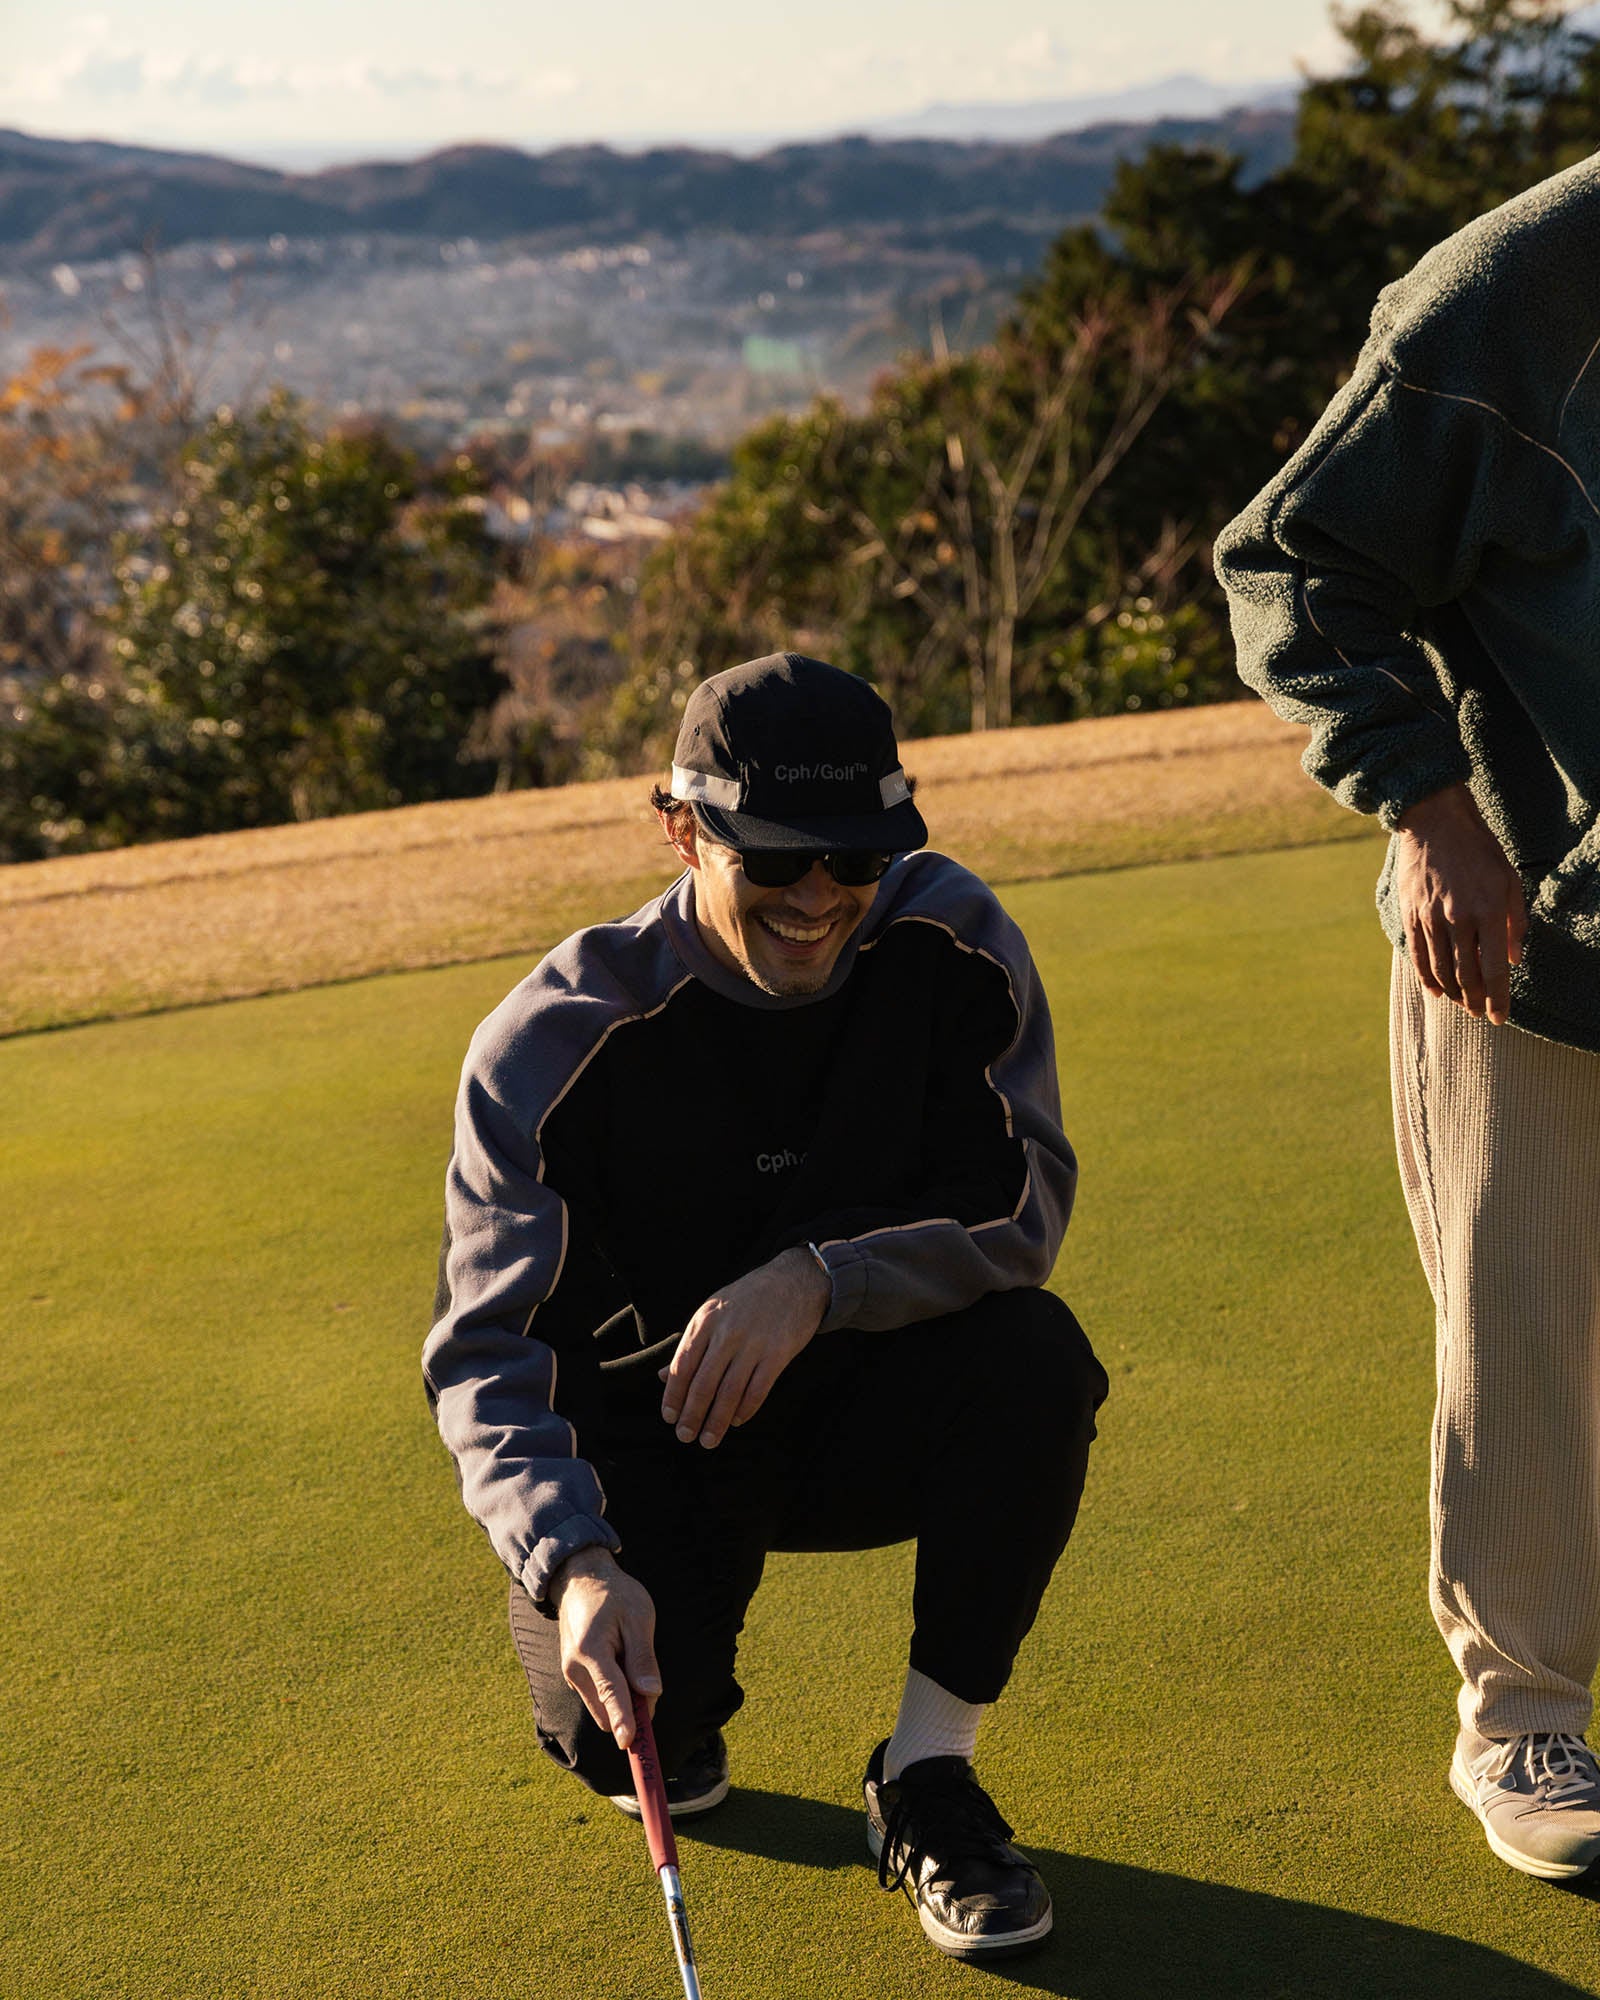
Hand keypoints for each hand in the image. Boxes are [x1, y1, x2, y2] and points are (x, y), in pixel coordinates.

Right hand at [551, 1547, 661, 1749]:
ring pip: (603, 1708)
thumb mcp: (638, 1617)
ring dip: (622, 1699)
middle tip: (647, 1677)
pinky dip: (614, 1692)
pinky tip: (618, 1660)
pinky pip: (598, 1698)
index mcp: (591, 1651)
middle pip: (607, 1711)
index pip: (612, 1694)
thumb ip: (643, 1658)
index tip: (630, 1744)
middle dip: (632, 1708)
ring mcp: (570, 1674)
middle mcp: (574, 1668)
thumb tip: (651, 1694)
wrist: (581, 1581)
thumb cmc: (614, 1595)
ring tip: (629, 1657)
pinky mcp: (573, 1676)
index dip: (624, 1721)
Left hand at [659, 1246, 829, 1448]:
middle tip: (685, 1437)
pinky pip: (758, 1390)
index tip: (669, 1418)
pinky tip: (736, 1421)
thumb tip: (664, 1376)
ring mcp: (754, 1344)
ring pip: (729, 1392)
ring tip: (708, 1440)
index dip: (674, 1396)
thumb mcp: (714, 1311)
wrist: (795, 1279)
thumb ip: (691, 1344)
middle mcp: (727, 1333)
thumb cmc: (749, 1298)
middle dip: (692, 1415)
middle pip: (703, 1384)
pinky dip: (745, 1409)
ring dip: (716, 1421)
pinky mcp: (778, 1353)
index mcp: (706, 1321)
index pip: (683, 1366)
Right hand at [1395, 783, 1526, 1023]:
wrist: (1434, 822)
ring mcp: (1430, 917)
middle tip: (1480, 1013)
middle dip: (1475, 1000)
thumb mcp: (1509, 879)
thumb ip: (1514, 922)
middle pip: (1466, 974)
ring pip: (1440, 970)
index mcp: (1489, 909)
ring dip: (1453, 993)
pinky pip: (1418, 956)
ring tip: (1462, 1003)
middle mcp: (1458, 918)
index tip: (1499, 1017)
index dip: (1497, 997)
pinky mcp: (1411, 914)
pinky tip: (1436, 991)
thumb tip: (1513, 959)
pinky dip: (1426, 978)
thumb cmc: (1478, 849)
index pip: (1494, 967)